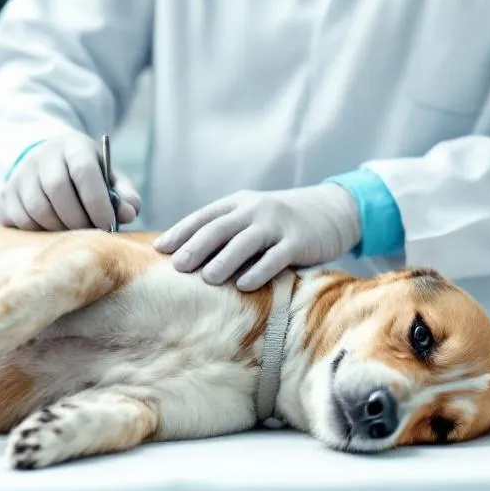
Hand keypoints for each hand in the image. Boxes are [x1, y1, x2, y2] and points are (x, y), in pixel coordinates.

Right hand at [0, 132, 140, 230]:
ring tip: (73, 233)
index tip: (108, 224)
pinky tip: (52, 230)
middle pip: (57, 190)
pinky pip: (19, 221)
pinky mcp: (5, 195)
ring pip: (37, 209)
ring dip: (58, 229)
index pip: (83, 170)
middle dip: (78, 219)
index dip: (97, 201)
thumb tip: (129, 213)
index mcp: (73, 145)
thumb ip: (123, 195)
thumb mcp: (108, 178)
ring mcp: (20, 175)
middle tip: (90, 233)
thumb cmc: (85, 178)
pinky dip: (39, 233)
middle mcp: (42, 156)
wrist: (46, 168)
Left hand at [153, 184, 360, 290]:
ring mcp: (277, 225)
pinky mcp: (298, 241)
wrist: (331, 210)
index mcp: (237, 204)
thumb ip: (223, 232)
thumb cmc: (280, 222)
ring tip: (208, 279)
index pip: (203, 217)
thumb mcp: (250, 217)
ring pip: (246, 241)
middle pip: (220, 228)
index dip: (180, 232)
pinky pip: (276, 257)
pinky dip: (259, 271)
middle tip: (178, 266)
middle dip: (197, 246)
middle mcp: (254, 211)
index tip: (158, 249)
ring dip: (225, 260)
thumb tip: (182, 259)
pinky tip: (245, 285)